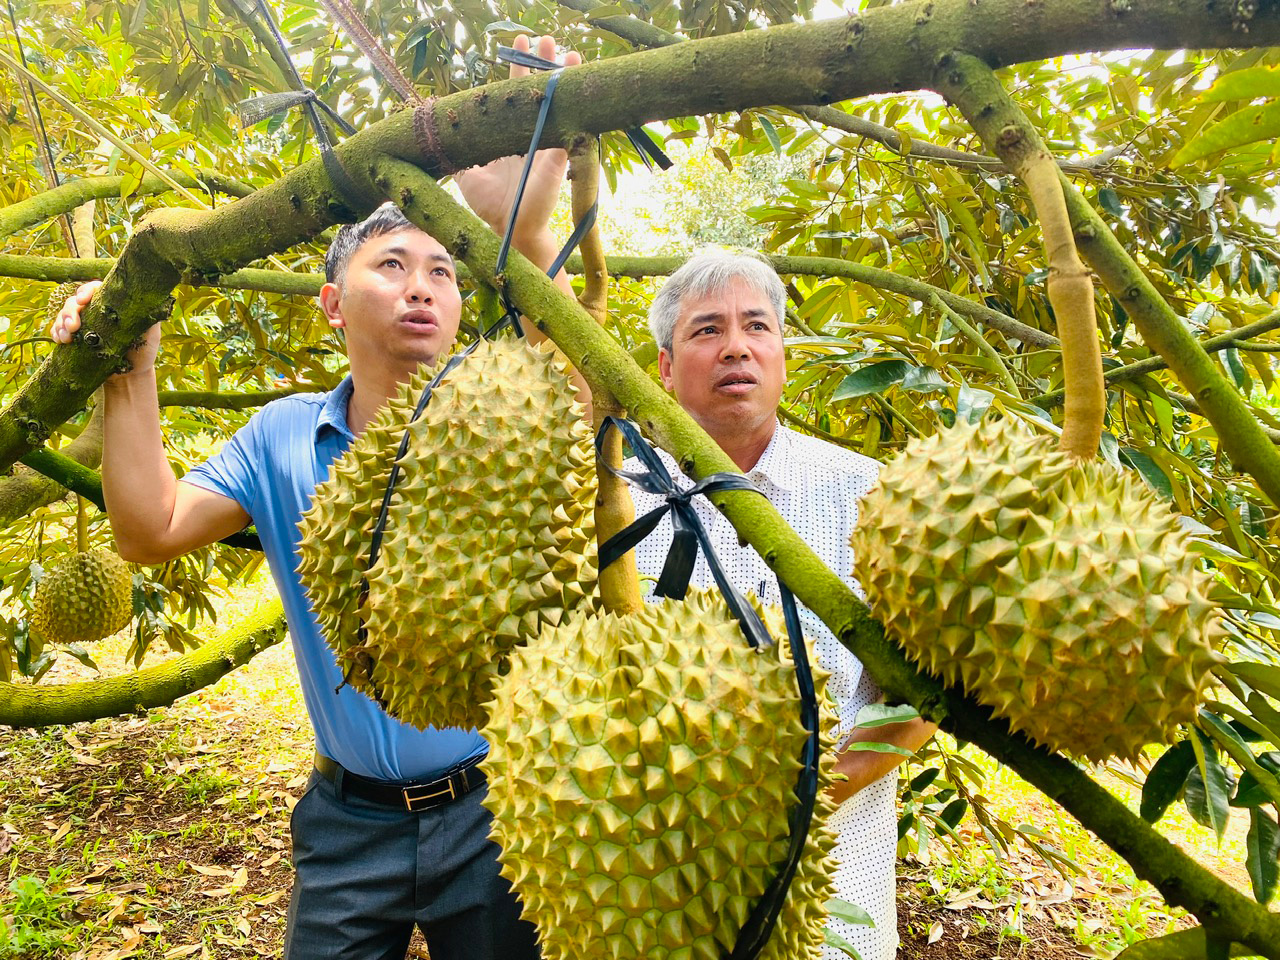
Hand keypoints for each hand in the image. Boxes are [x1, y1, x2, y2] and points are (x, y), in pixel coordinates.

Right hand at [49, 279, 160, 378]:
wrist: (131, 375)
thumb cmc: (143, 350)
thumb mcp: (150, 331)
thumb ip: (147, 314)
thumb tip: (145, 297)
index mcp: (111, 303)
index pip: (95, 289)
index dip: (86, 290)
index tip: (84, 300)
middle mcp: (95, 310)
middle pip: (75, 301)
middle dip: (70, 311)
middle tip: (73, 326)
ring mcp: (83, 323)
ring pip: (64, 314)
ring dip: (60, 323)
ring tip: (66, 338)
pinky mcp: (75, 337)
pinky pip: (58, 329)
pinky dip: (56, 332)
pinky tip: (59, 340)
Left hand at [454, 35, 580, 245]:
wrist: (509, 228)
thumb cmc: (489, 204)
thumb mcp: (466, 174)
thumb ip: (457, 151)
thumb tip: (439, 132)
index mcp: (511, 133)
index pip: (516, 93)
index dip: (518, 68)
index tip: (519, 43)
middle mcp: (530, 134)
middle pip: (539, 91)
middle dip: (542, 63)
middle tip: (545, 39)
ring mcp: (547, 144)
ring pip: (557, 104)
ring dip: (563, 78)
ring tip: (568, 53)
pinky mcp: (557, 159)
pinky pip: (567, 129)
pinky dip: (572, 109)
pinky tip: (577, 88)